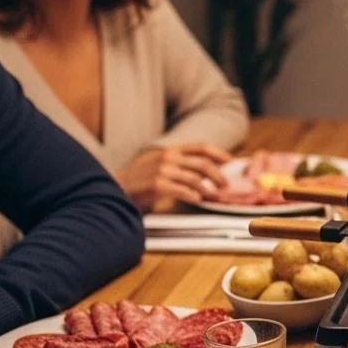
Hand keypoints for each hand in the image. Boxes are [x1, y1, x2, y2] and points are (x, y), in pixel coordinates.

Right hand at [117, 143, 231, 209]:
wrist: (118, 185)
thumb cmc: (142, 178)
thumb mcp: (160, 162)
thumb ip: (180, 163)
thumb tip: (205, 171)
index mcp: (171, 150)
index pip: (201, 147)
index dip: (218, 153)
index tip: (230, 161)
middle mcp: (168, 157)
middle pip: (202, 164)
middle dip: (218, 175)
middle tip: (225, 185)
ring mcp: (162, 170)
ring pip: (195, 178)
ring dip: (208, 189)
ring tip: (214, 196)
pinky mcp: (157, 184)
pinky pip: (182, 190)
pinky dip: (192, 195)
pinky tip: (198, 200)